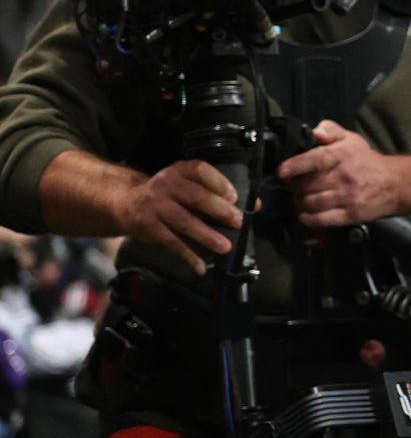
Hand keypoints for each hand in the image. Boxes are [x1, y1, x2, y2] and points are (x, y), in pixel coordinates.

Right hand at [114, 160, 243, 275]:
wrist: (127, 203)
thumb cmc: (170, 194)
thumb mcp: (189, 185)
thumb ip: (218, 192)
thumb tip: (255, 206)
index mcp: (180, 170)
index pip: (200, 170)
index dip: (218, 182)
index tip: (235, 196)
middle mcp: (165, 184)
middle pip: (195, 197)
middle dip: (218, 210)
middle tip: (237, 222)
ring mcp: (155, 206)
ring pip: (184, 222)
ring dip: (206, 236)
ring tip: (225, 248)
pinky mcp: (148, 227)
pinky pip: (171, 242)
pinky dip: (188, 255)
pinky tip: (201, 266)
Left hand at [275, 120, 406, 226]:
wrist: (395, 184)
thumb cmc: (366, 161)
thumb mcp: (351, 139)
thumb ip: (331, 131)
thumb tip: (316, 131)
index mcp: (342, 155)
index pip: (314, 159)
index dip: (294, 166)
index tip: (281, 171)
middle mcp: (344, 176)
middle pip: (306, 185)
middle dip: (295, 187)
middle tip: (295, 186)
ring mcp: (347, 197)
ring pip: (310, 203)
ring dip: (299, 203)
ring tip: (301, 198)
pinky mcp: (350, 214)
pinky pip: (320, 219)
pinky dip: (307, 218)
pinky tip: (306, 213)